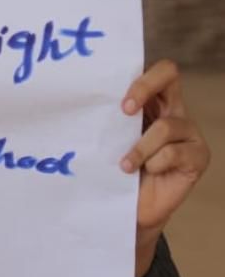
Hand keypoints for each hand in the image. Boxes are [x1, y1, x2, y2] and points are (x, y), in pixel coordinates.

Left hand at [120, 60, 210, 276]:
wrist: (132, 206)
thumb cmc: (114, 167)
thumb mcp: (108, 137)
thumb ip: (106, 116)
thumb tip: (78, 99)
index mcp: (151, 100)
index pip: (156, 69)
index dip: (141, 78)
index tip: (120, 102)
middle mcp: (172, 109)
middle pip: (169, 74)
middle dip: (142, 88)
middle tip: (125, 111)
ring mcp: (188, 132)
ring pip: (165, 126)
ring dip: (139, 147)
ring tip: (124, 165)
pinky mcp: (198, 156)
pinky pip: (174, 153)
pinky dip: (154, 163)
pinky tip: (146, 172)